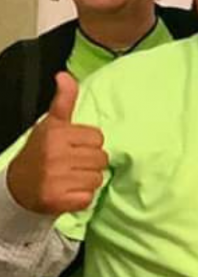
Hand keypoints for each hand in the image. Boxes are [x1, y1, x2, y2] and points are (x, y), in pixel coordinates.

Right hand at [6, 73, 106, 215]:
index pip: (98, 138)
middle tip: (71, 165)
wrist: (16, 187)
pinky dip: (82, 199)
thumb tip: (64, 75)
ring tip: (69, 179)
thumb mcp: (51, 124)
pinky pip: (89, 198)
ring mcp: (55, 179)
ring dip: (87, 182)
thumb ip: (64, 100)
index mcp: (56, 134)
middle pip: (101, 159)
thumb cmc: (40, 152)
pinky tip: (67, 193)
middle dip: (90, 163)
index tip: (73, 148)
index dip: (88, 144)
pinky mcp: (57, 200)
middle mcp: (54, 155)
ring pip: (97, 179)